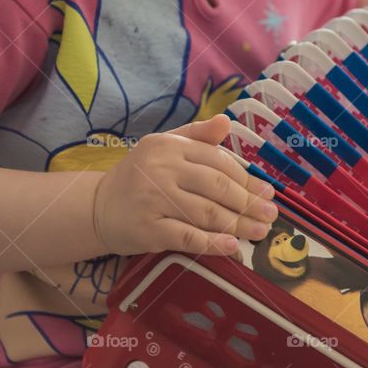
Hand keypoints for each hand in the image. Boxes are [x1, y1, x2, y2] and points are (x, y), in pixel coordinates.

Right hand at [91, 113, 278, 256]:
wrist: (97, 208)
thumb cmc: (138, 178)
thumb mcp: (163, 148)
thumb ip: (196, 136)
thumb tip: (226, 122)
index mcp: (168, 147)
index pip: (217, 162)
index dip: (246, 179)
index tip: (267, 193)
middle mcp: (161, 169)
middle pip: (216, 187)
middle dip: (248, 203)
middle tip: (270, 215)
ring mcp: (153, 200)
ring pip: (206, 213)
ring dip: (238, 224)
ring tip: (259, 232)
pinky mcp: (148, 230)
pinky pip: (187, 237)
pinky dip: (212, 243)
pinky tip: (232, 246)